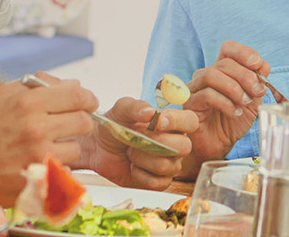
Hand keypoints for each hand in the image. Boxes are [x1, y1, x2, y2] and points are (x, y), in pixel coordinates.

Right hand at [0, 72, 97, 203]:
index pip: (77, 95)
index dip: (88, 99)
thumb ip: (37, 85)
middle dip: (82, 122)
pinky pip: (65, 168)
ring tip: (51, 146)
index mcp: (27, 102)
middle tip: (73, 125)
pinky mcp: (38, 177)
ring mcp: (38, 154)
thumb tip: (73, 83)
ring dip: (68, 146)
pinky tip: (44, 161)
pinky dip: (59, 165)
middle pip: (84, 121)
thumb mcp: (3, 97)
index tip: (88, 103)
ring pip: (77, 147)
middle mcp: (35, 127)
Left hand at [83, 97, 197, 189]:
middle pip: (184, 146)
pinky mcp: (159, 182)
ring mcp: (169, 164)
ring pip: (168, 166)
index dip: (178, 121)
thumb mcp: (121, 110)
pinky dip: (140, 174)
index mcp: (171, 123)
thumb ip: (135, 107)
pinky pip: (158, 182)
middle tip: (138, 138)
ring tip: (131, 152)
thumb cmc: (114, 126)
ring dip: (143, 159)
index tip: (158, 122)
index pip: (190, 121)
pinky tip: (133, 167)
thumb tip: (150, 112)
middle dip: (157, 143)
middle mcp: (175, 143)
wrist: (98, 148)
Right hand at [181, 41, 268, 174]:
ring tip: (246, 102)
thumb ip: (257, 83)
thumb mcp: (252, 101)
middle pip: (224, 63)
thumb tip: (264, 64)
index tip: (258, 64)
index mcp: (222, 70)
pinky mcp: (189, 104)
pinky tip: (235, 112)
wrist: (218, 145)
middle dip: (246, 76)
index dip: (244, 52)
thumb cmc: (232, 122)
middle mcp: (206, 75)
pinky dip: (225, 102)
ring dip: (235, 88)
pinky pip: (206, 95)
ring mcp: (195, 88)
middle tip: (258, 91)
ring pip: (212, 75)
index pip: (228, 49)